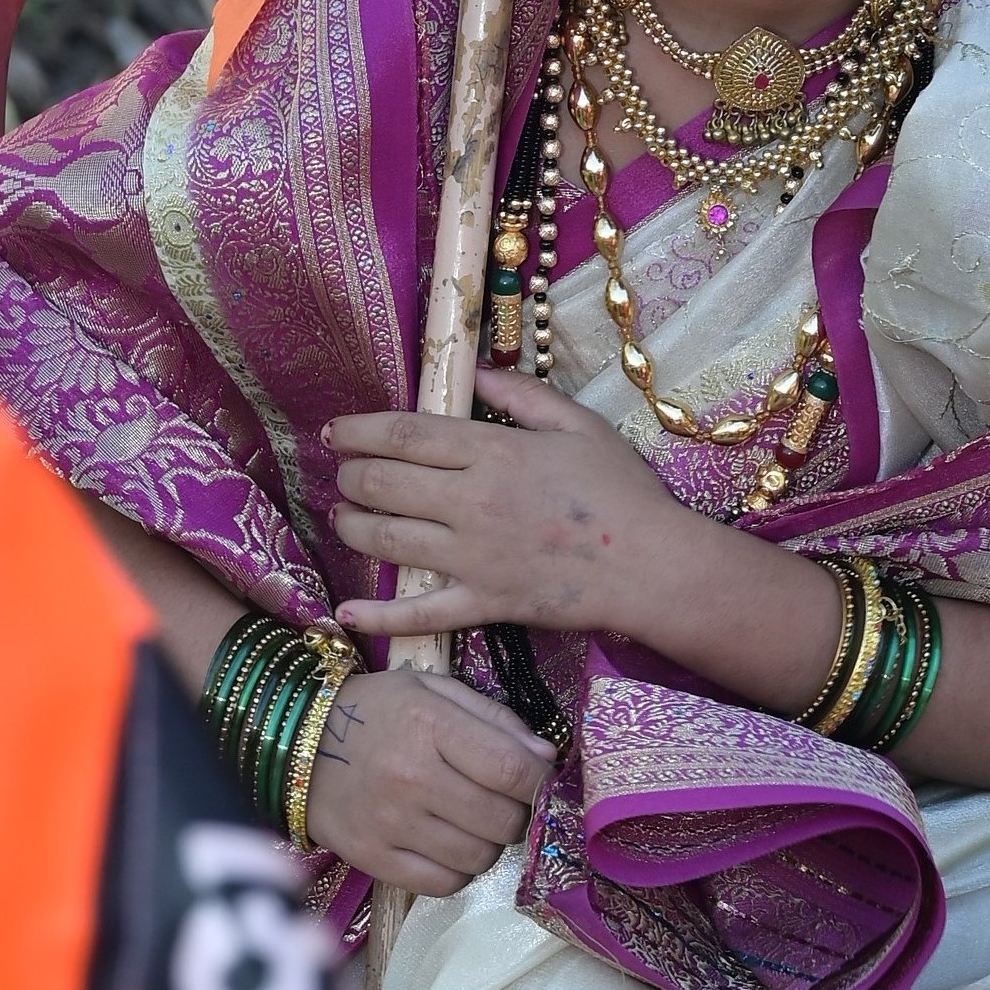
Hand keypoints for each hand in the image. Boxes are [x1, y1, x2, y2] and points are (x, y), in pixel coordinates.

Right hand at [298, 663, 556, 896]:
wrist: (296, 744)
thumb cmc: (376, 712)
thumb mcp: (433, 690)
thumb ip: (494, 718)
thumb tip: (546, 756)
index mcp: (430, 725)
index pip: (512, 769)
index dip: (540, 779)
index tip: (538, 778)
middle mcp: (411, 777)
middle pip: (502, 820)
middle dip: (516, 813)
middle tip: (502, 800)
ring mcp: (390, 823)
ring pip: (478, 857)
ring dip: (488, 844)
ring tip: (471, 821)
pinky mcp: (372, 858)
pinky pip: (443, 884)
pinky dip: (457, 870)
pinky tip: (447, 845)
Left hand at [328, 368, 702, 641]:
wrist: (653, 564)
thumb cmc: (623, 490)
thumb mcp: (578, 424)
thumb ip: (522, 396)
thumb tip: (474, 374)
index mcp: (493, 453)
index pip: (406, 434)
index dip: (361, 430)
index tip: (336, 431)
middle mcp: (471, 502)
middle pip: (385, 484)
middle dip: (351, 476)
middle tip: (341, 473)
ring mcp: (473, 558)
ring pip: (389, 541)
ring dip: (354, 527)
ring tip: (343, 518)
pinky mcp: (483, 603)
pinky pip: (421, 613)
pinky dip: (380, 615)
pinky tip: (347, 611)